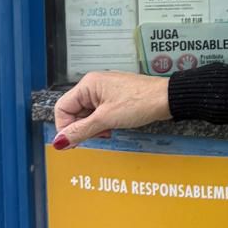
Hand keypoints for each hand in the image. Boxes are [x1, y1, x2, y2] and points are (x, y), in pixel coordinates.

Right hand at [52, 72, 171, 147]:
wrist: (167, 99)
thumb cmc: (141, 102)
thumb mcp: (106, 119)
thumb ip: (81, 131)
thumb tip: (60, 142)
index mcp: (88, 85)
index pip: (62, 108)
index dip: (65, 127)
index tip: (73, 142)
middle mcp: (94, 85)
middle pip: (74, 111)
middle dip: (81, 128)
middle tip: (95, 136)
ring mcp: (105, 91)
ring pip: (87, 114)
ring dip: (92, 127)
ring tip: (106, 131)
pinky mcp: (115, 98)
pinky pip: (99, 113)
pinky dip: (102, 123)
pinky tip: (112, 128)